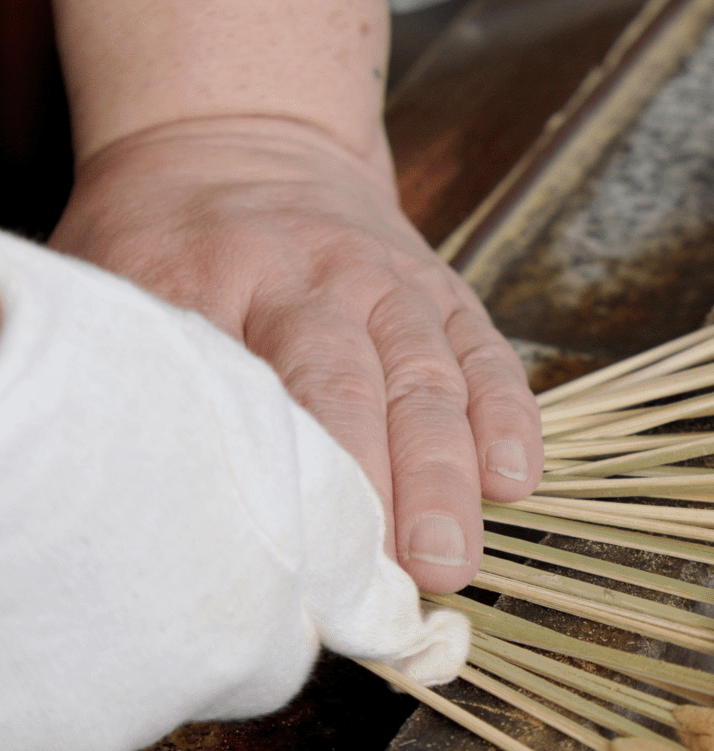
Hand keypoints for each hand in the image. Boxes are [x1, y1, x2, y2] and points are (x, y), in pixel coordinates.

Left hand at [0, 233, 471, 750]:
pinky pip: (487, 354)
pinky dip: (507, 417)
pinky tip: (516, 478)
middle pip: (356, 384)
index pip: (259, 389)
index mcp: (214, 277)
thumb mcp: (118, 285)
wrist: (243, 135)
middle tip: (404, 573)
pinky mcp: (444, 292)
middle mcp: (313, 277)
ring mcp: (391, 282)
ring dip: (449, 472)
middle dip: (387, 486)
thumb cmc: (168, 236)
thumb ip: (149, 377)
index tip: (295, 562)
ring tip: (455, 557)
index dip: (287, 477)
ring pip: (430, 377)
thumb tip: (161, 505)